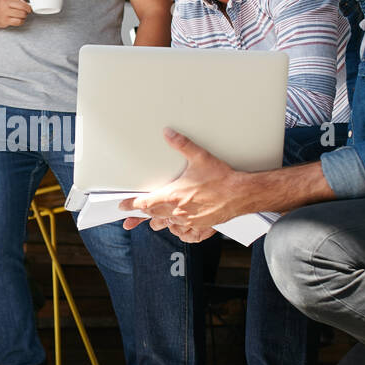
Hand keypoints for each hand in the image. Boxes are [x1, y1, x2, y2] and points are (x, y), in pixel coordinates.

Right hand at [0, 0, 31, 29]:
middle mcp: (5, 2)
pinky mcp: (5, 20)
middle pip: (24, 6)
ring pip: (22, 14)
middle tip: (27, 10)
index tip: (27, 0)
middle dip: (28, 9)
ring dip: (24, 15)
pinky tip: (19, 19)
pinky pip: (19, 21)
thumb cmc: (1, 4)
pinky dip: (21, 21)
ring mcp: (4, 11)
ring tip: (22, 14)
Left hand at [119, 128, 240, 230]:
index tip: (123, 206)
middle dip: (142, 213)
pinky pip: (181, 230)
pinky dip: (174, 226)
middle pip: (152, 214)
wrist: (241, 194)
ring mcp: (188, 221)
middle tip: (132, 214)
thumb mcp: (200, 157)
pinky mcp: (199, 226)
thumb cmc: (222, 178)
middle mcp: (178, 211)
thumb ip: (182, 144)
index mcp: (174, 196)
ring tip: (152, 218)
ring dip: (158, 219)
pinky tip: (174, 223)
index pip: (145, 203)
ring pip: (165, 223)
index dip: (132, 205)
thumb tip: (169, 133)